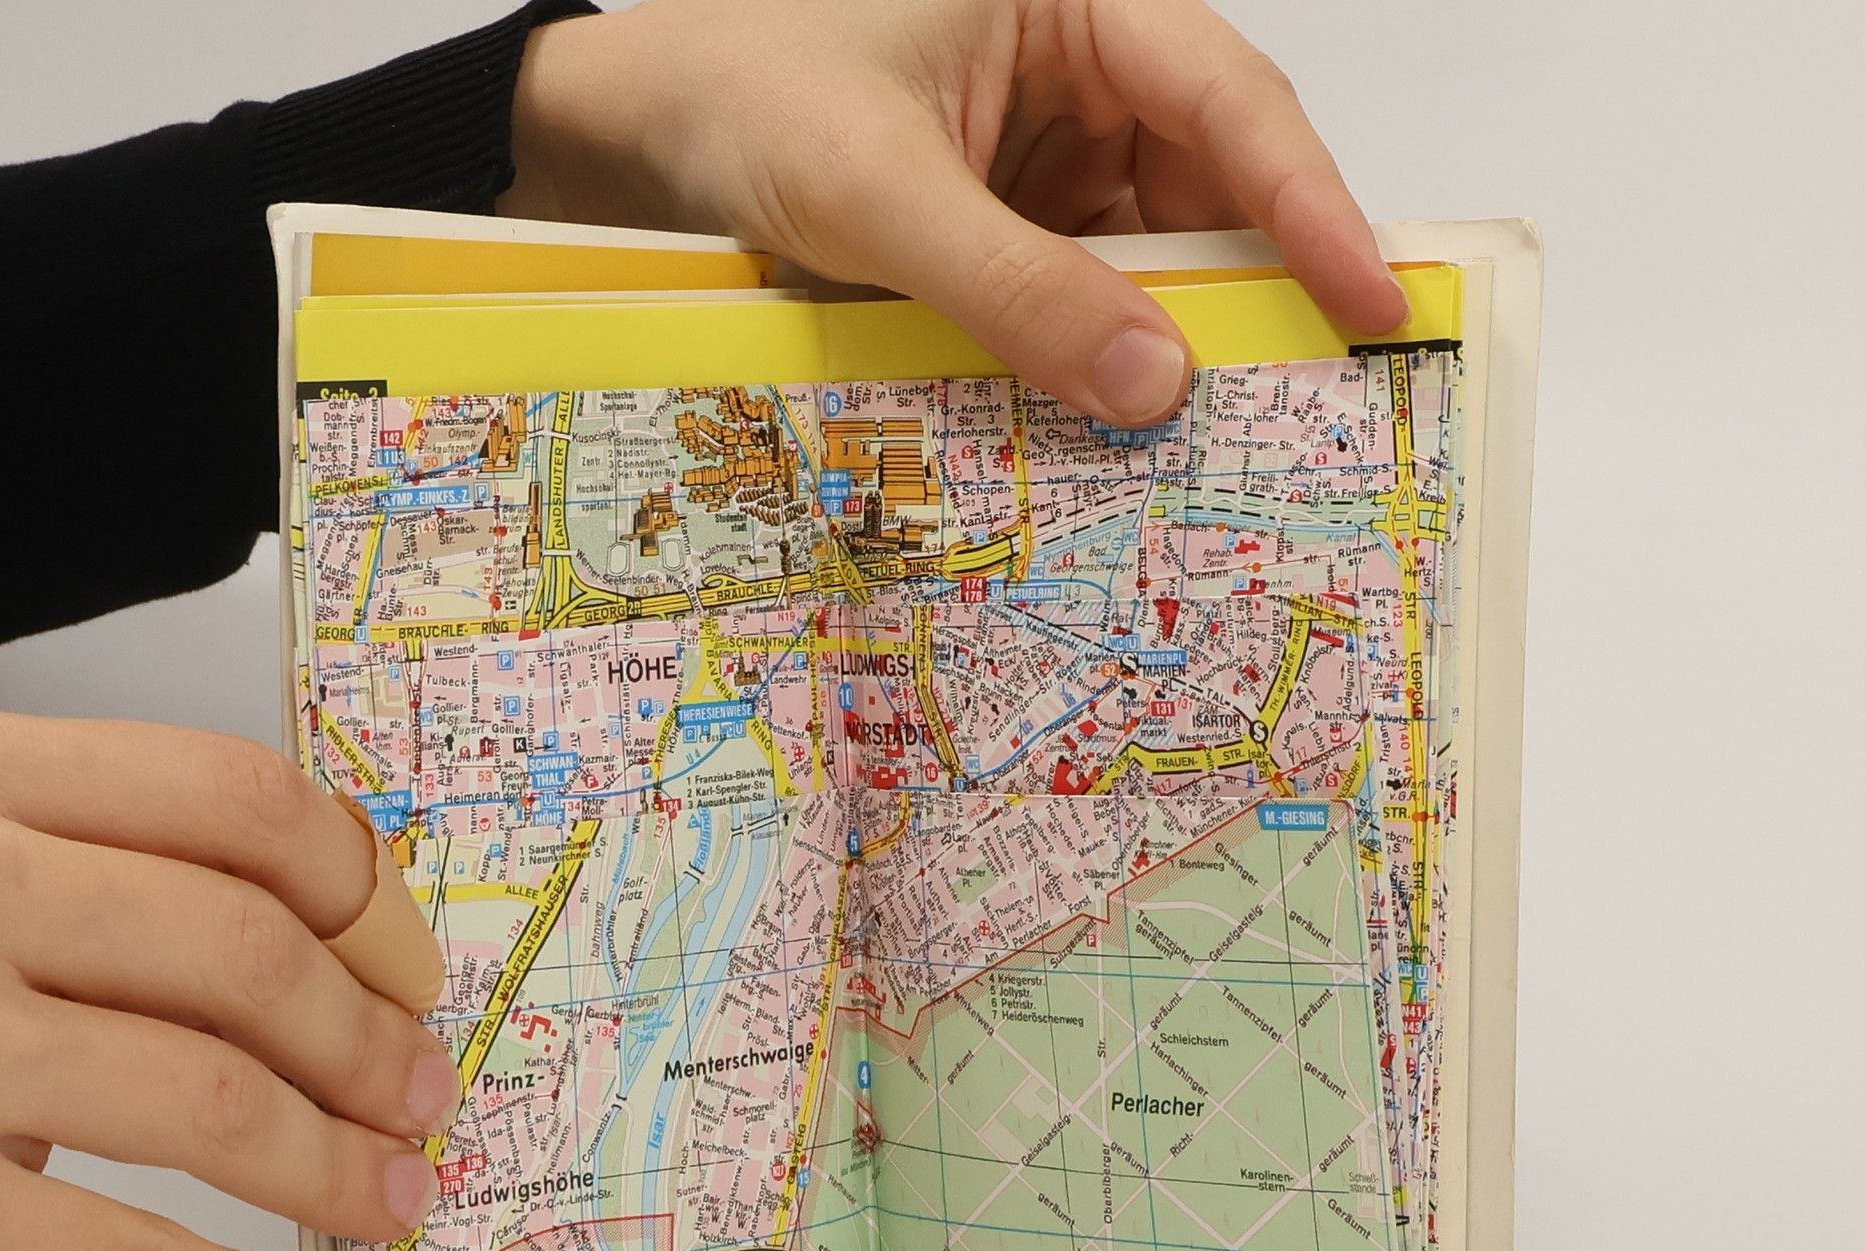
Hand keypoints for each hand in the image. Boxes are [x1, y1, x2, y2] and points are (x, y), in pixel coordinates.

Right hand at [0, 710, 457, 1250]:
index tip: (410, 966)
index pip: (236, 804)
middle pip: (249, 953)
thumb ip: (72, 870)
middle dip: (371, 1041)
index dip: (364, 892)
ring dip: (337, 1164)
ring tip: (398, 1200)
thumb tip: (292, 974)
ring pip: (210, 1101)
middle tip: (426, 1098)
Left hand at [502, 0, 1406, 425]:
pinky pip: (1080, 296)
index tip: (1373, 304)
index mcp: (1074, 3)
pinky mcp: (1010, 225)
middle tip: (1296, 409)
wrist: (642, 134)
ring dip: (1163, 343)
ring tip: (1198, 443)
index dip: (1312, 206)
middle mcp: (1079, 72)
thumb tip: (1153, 386)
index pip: (1228, 101)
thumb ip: (1015, 285)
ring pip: (1148, 256)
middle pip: (1209, 186)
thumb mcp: (878, 191)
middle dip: (1243, 296)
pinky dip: (1093, 358)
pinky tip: (1105, 424)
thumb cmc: (743, 98)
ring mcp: (1046, 155)